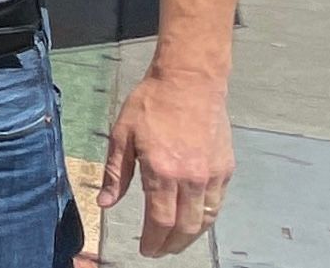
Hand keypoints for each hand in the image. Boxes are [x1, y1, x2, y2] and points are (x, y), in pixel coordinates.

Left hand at [99, 67, 233, 257]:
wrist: (190, 80)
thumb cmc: (151, 103)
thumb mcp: (122, 134)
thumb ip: (115, 173)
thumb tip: (104, 204)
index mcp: (162, 172)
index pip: (160, 222)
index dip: (153, 242)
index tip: (145, 250)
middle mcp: (191, 178)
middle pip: (185, 228)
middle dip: (171, 245)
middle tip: (159, 250)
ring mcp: (212, 174)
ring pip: (205, 220)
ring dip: (191, 237)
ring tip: (177, 242)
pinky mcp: (225, 168)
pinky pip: (217, 203)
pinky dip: (206, 218)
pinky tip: (196, 220)